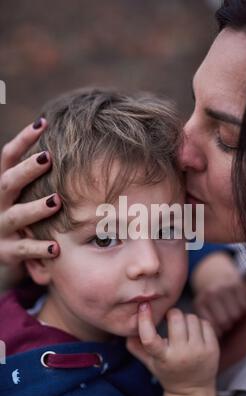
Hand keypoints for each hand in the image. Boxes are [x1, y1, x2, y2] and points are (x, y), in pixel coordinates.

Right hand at [0, 119, 60, 266]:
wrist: (1, 251)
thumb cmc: (20, 218)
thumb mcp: (22, 195)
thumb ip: (35, 175)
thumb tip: (68, 143)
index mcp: (2, 187)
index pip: (8, 157)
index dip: (22, 140)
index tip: (43, 122)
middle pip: (8, 182)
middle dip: (27, 170)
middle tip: (48, 158)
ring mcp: (1, 228)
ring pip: (16, 216)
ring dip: (35, 208)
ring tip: (56, 202)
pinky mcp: (7, 252)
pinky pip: (23, 250)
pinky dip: (39, 248)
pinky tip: (56, 247)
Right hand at [126, 303, 219, 395]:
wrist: (193, 390)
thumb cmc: (168, 372)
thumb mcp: (150, 363)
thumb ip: (136, 347)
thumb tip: (126, 330)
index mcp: (163, 358)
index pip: (150, 339)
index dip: (145, 320)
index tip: (144, 306)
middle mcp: (181, 355)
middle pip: (176, 318)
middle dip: (171, 314)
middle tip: (170, 319)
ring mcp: (199, 351)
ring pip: (191, 318)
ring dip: (185, 319)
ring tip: (182, 328)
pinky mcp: (212, 348)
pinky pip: (205, 323)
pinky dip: (198, 324)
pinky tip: (194, 333)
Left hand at [191, 252, 245, 336]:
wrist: (215, 273)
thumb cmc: (208, 299)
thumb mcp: (201, 308)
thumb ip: (204, 325)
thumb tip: (214, 342)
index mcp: (200, 302)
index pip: (211, 326)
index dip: (218, 331)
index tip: (219, 329)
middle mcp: (211, 293)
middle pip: (226, 322)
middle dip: (228, 325)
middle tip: (227, 322)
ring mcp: (224, 287)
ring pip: (237, 314)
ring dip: (237, 317)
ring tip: (231, 312)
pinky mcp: (237, 284)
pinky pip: (245, 305)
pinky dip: (244, 307)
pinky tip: (237, 303)